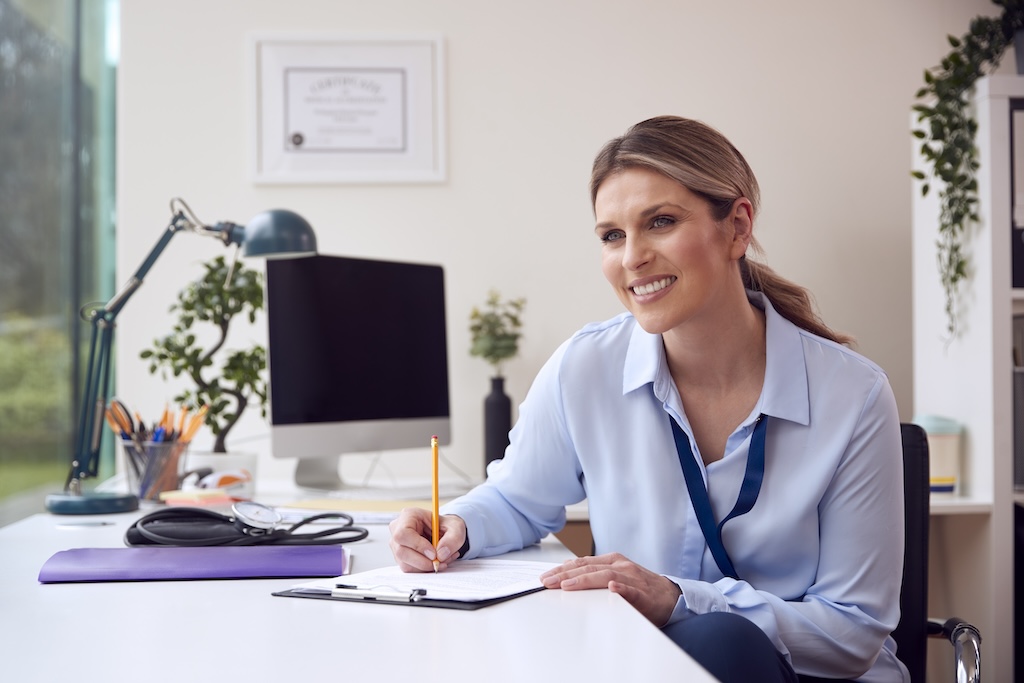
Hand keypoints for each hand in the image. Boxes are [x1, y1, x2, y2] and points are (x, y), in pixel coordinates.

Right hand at [388, 507, 466, 572]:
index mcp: (408, 516)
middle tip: (439, 562)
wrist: (444, 532)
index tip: (434, 553)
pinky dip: (424, 569)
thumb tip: (441, 554)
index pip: (404, 533)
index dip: (418, 545)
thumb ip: (453, 538)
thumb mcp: (456, 527)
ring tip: (443, 561)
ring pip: (405, 563)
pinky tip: (436, 562)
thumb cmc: (447, 526)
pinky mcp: (401, 557)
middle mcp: (398, 529)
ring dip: (426, 567)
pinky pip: (409, 569)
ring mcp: (397, 545)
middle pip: (401, 551)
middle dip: (423, 561)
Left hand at [540, 553, 681, 625]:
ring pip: (605, 576)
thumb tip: (568, 572)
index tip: (545, 577)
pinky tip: (612, 588)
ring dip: (585, 580)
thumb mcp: (615, 575)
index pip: (582, 564)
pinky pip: (632, 591)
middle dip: (565, 575)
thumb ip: (594, 573)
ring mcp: (633, 578)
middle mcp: (621, 566)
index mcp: (612, 561)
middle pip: (589, 569)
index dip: (562, 569)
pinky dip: (622, 588)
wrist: (672, 598)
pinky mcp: (645, 594)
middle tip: (547, 582)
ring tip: (567, 585)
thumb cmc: (641, 589)